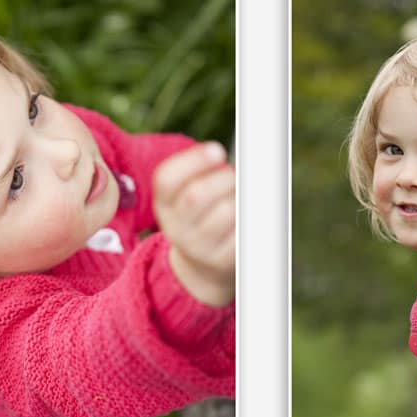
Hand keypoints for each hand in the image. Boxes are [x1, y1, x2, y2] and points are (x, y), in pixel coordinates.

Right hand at [153, 142, 234, 306]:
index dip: (194, 161)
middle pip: (196, 195)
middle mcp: (176, 228)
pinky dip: (251, 219)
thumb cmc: (202, 216)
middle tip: (235, 177)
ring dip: (241, 198)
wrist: (201, 267)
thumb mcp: (188, 194)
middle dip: (224, 178)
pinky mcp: (222, 260)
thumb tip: (238, 157)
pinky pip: (243, 232)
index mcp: (164, 205)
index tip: (218, 150)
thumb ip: (203, 171)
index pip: (166, 179)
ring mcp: (198, 247)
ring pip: (226, 212)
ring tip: (242, 198)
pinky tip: (248, 217)